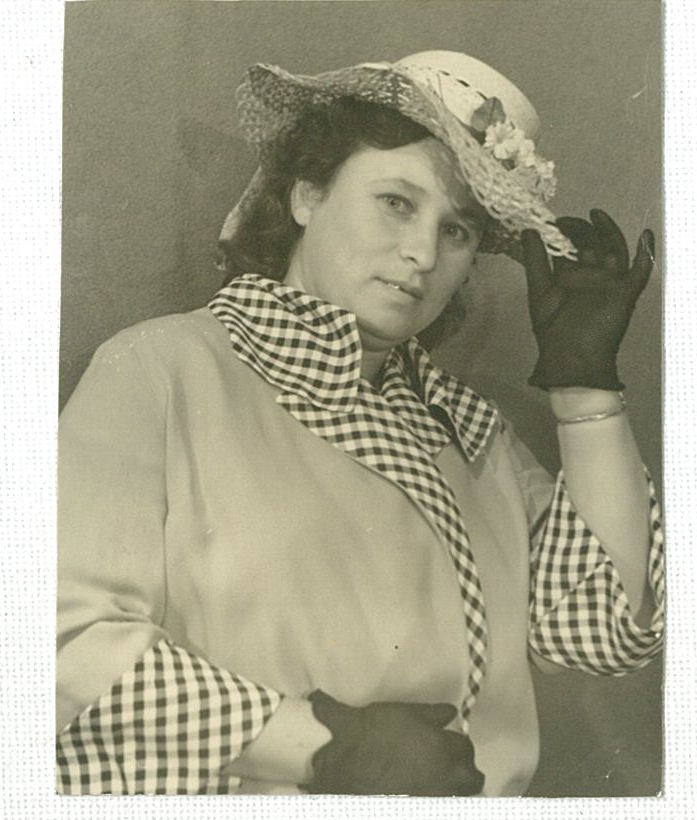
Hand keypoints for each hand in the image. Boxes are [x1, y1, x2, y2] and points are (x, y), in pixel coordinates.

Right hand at [299, 689, 484, 795]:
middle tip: (444, 763)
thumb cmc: (372, 732)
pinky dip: (436, 799)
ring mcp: (434, 798)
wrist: (343, 765)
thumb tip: (452, 713)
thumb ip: (432, 713)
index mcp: (442, 748)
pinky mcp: (421, 809)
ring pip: (460, 797)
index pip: (465, 747)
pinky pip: (440, 805)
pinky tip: (421, 792)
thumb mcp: (402, 712)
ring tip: (434, 781)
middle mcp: (445, 777)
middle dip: (462, 769)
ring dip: (453, 788)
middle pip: (472, 777)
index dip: (454, 743)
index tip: (444, 742)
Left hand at [521, 209, 654, 390]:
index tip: (552, 221)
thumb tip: (528, 230)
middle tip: (568, 220)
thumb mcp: (539, 290)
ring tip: (596, 215)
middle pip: (591, 245)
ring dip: (607, 231)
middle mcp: (590, 277)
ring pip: (613, 250)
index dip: (563, 233)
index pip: (569, 248)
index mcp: (569, 277)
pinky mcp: (625, 293)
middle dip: (581, 230)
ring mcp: (609, 283)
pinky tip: (646, 235)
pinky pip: (640, 271)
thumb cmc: (552, 330)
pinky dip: (646, 253)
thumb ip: (535, 260)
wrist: (571, 358)